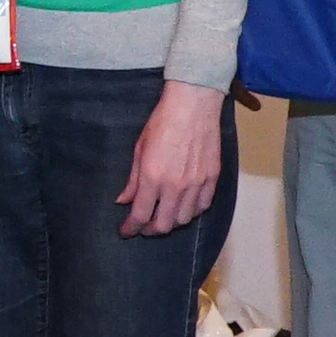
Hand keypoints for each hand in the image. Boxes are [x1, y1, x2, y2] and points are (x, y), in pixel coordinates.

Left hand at [118, 79, 227, 237]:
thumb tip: (123, 200)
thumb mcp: (139, 149)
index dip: (131, 228)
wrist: (193, 105)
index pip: (140, 215)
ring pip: (184, 219)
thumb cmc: (163, 122)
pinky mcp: (212, 177)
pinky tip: (184, 207)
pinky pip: (203, 206)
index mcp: (153, 177)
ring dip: (171, 222)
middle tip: (143, 226)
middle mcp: (175, 185)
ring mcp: (196, 183)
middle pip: (163, 224)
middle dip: (150, 230)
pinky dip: (192, 212)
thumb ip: (132, 180)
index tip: (126, 231)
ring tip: (163, 216)